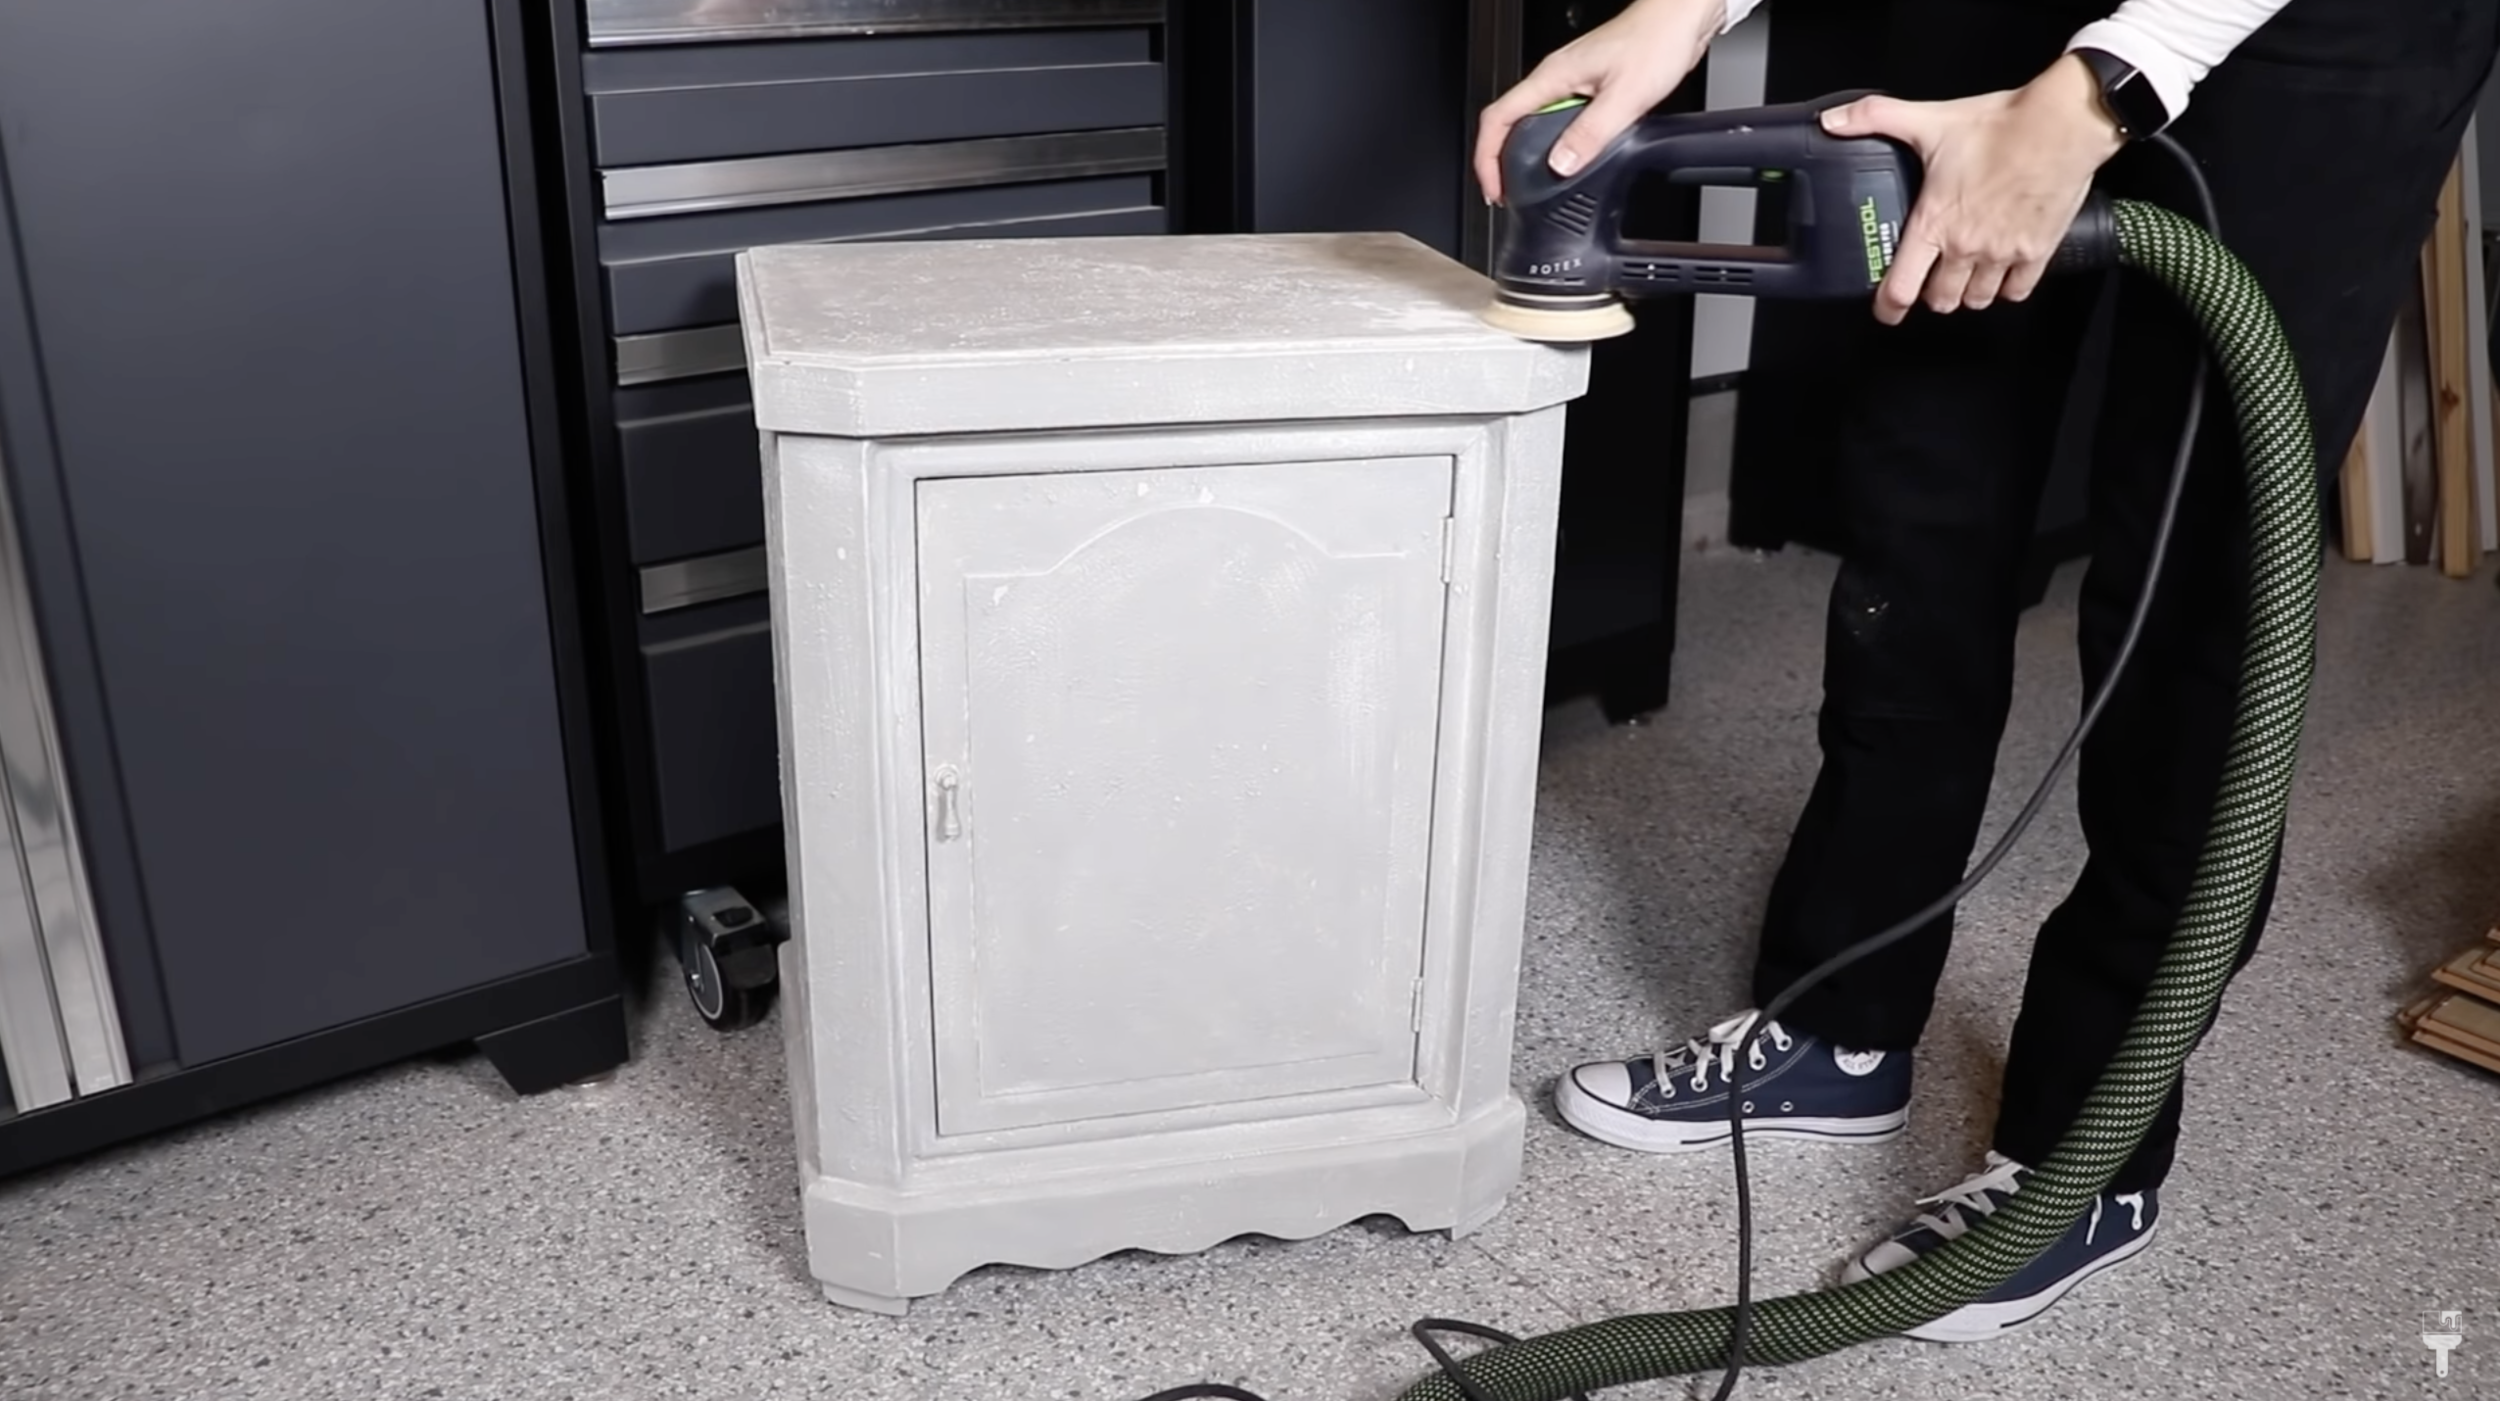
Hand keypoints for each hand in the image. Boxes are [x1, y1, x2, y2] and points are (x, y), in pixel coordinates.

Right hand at [1473, 0, 1724, 204]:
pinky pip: (1558, 120)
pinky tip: (1568, 159)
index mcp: (1553, 76)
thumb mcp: (1625, 96)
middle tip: (1509, 194)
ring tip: (1533, 186)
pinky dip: (1554, 145)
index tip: (1493, 187)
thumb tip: (1561, 165)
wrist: (1680, 18)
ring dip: (1527, 156)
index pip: (1498, 118)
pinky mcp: (1588, 87)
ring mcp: (1571, 82)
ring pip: (1533, 123)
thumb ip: (1591, 133)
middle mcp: (1556, 77)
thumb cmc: (1657, 41)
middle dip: (1501, 162)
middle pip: (1508, 123)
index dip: (1487, 157)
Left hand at [1820, 54, 2127, 324]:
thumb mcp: (1930, 120)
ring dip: (1967, 293)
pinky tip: (2002, 273)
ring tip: (1965, 275)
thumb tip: (1831, 121)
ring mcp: (2003, 254)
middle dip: (1931, 294)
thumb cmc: (1999, 125)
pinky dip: (2007, 288)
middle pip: (1940, 300)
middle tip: (1931, 278)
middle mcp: (1965, 247)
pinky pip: (2017, 291)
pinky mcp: (2037, 252)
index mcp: (1933, 223)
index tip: (1885, 310)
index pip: (1900, 288)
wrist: (2063, 123)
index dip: (1887, 307)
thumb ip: (1875, 118)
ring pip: (1977, 299)